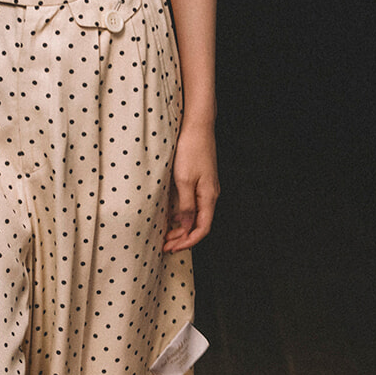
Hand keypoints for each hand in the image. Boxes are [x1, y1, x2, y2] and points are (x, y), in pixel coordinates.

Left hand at [163, 120, 218, 251]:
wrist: (197, 126)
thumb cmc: (190, 149)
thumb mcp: (184, 180)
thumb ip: (185, 205)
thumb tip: (185, 226)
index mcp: (209, 196)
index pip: (202, 229)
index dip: (188, 242)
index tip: (172, 249)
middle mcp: (210, 194)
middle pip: (199, 224)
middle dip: (182, 238)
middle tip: (165, 246)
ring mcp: (206, 187)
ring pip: (195, 215)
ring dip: (181, 227)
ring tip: (166, 235)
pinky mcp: (200, 180)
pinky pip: (193, 204)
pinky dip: (182, 214)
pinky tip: (170, 216)